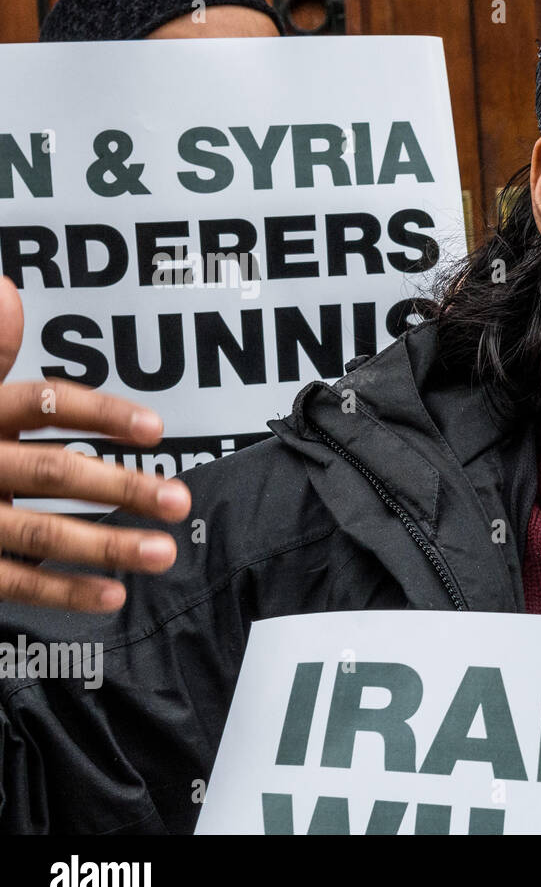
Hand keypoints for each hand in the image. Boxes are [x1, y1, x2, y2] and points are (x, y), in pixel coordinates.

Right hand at [0, 276, 190, 611]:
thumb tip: (6, 291)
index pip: (42, 405)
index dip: (100, 414)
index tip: (155, 429)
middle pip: (51, 473)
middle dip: (120, 488)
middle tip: (177, 499)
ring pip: (38, 532)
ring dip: (104, 546)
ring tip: (161, 552)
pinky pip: (12, 579)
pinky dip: (62, 591)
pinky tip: (111, 595)